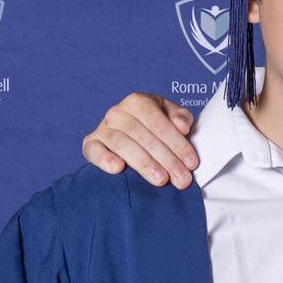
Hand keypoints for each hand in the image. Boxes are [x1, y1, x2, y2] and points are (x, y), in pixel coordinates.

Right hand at [81, 93, 197, 188]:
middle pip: (144, 137)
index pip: (159, 123)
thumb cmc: (155, 124)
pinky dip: (104, 159)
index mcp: (138, 102)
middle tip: (182, 180)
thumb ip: (181, 117)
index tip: (192, 163)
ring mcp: (102, 128)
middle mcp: (118, 112)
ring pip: (123, 145)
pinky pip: (94, 150)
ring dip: (144, 164)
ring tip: (161, 180)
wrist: (130, 132)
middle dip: (166, 160)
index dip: (177, 143)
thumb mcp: (172, 115)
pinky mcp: (90, 144)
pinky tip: (118, 168)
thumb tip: (182, 126)